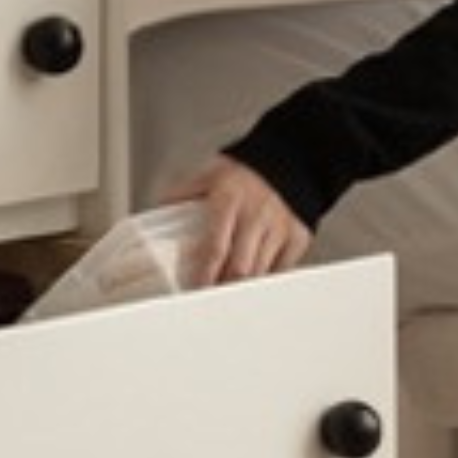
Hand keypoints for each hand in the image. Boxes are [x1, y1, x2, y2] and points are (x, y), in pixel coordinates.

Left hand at [163, 154, 314, 287]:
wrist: (290, 159)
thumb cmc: (247, 169)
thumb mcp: (210, 174)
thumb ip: (184, 193)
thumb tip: (159, 209)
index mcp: (230, 201)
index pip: (215, 248)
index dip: (204, 275)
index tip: (194, 290)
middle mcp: (256, 216)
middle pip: (240, 268)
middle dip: (223, 288)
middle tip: (210, 298)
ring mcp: (280, 229)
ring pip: (261, 273)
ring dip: (243, 287)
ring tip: (228, 293)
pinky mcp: (298, 238)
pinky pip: (282, 269)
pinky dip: (266, 279)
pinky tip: (253, 281)